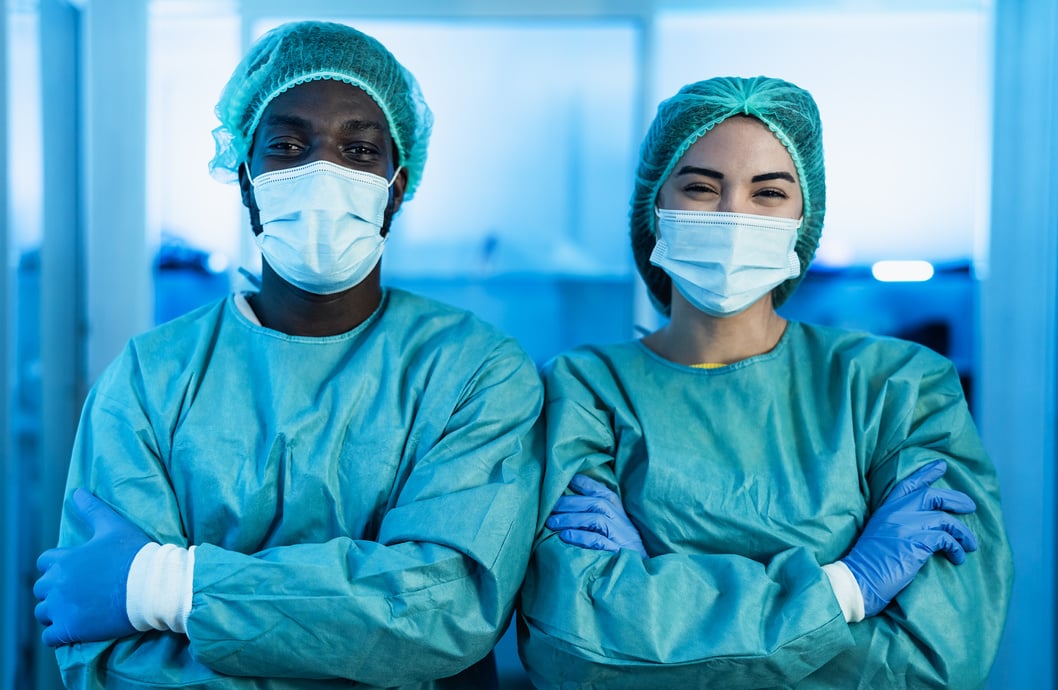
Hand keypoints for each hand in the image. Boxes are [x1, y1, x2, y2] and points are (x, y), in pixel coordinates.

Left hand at [34, 489, 151, 646]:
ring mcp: (62, 608)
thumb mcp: (115, 527)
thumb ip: (92, 509)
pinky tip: (74, 629)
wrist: (154, 586)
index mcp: (64, 559)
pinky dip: (58, 635)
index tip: (75, 571)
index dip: (58, 566)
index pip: (44, 563)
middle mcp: (57, 584)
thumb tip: (77, 492)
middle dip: (55, 590)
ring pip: (43, 613)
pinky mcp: (71, 629)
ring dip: (55, 612)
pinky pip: (50, 637)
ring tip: (76, 611)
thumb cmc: (135, 554)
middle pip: (41, 589)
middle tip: (78, 592)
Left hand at [545, 474, 647, 557]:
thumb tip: (569, 512)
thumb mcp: (614, 541)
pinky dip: (581, 537)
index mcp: (623, 520)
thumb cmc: (621, 564)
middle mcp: (625, 526)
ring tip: (551, 523)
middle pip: (598, 504)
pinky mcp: (620, 556)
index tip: (568, 480)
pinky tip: (564, 537)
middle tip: (549, 507)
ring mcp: (624, 540)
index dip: (588, 485)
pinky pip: (599, 542)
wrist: (641, 589)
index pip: (607, 495)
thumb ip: (598, 525)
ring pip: (598, 519)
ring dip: (571, 518)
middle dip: (571, 502)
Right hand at [841, 460, 978, 616]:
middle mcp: (896, 513)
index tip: (942, 465)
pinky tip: (959, 558)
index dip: (926, 473)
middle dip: (956, 499)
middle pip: (932, 495)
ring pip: (944, 518)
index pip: (908, 484)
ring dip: (963, 532)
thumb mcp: (879, 534)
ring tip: (971, 545)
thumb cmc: (869, 564)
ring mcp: (905, 526)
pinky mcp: (916, 542)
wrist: (858, 579)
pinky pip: (946, 539)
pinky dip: (957, 548)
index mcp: (885, 510)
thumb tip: (921, 527)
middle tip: (971, 506)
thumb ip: (896, 524)